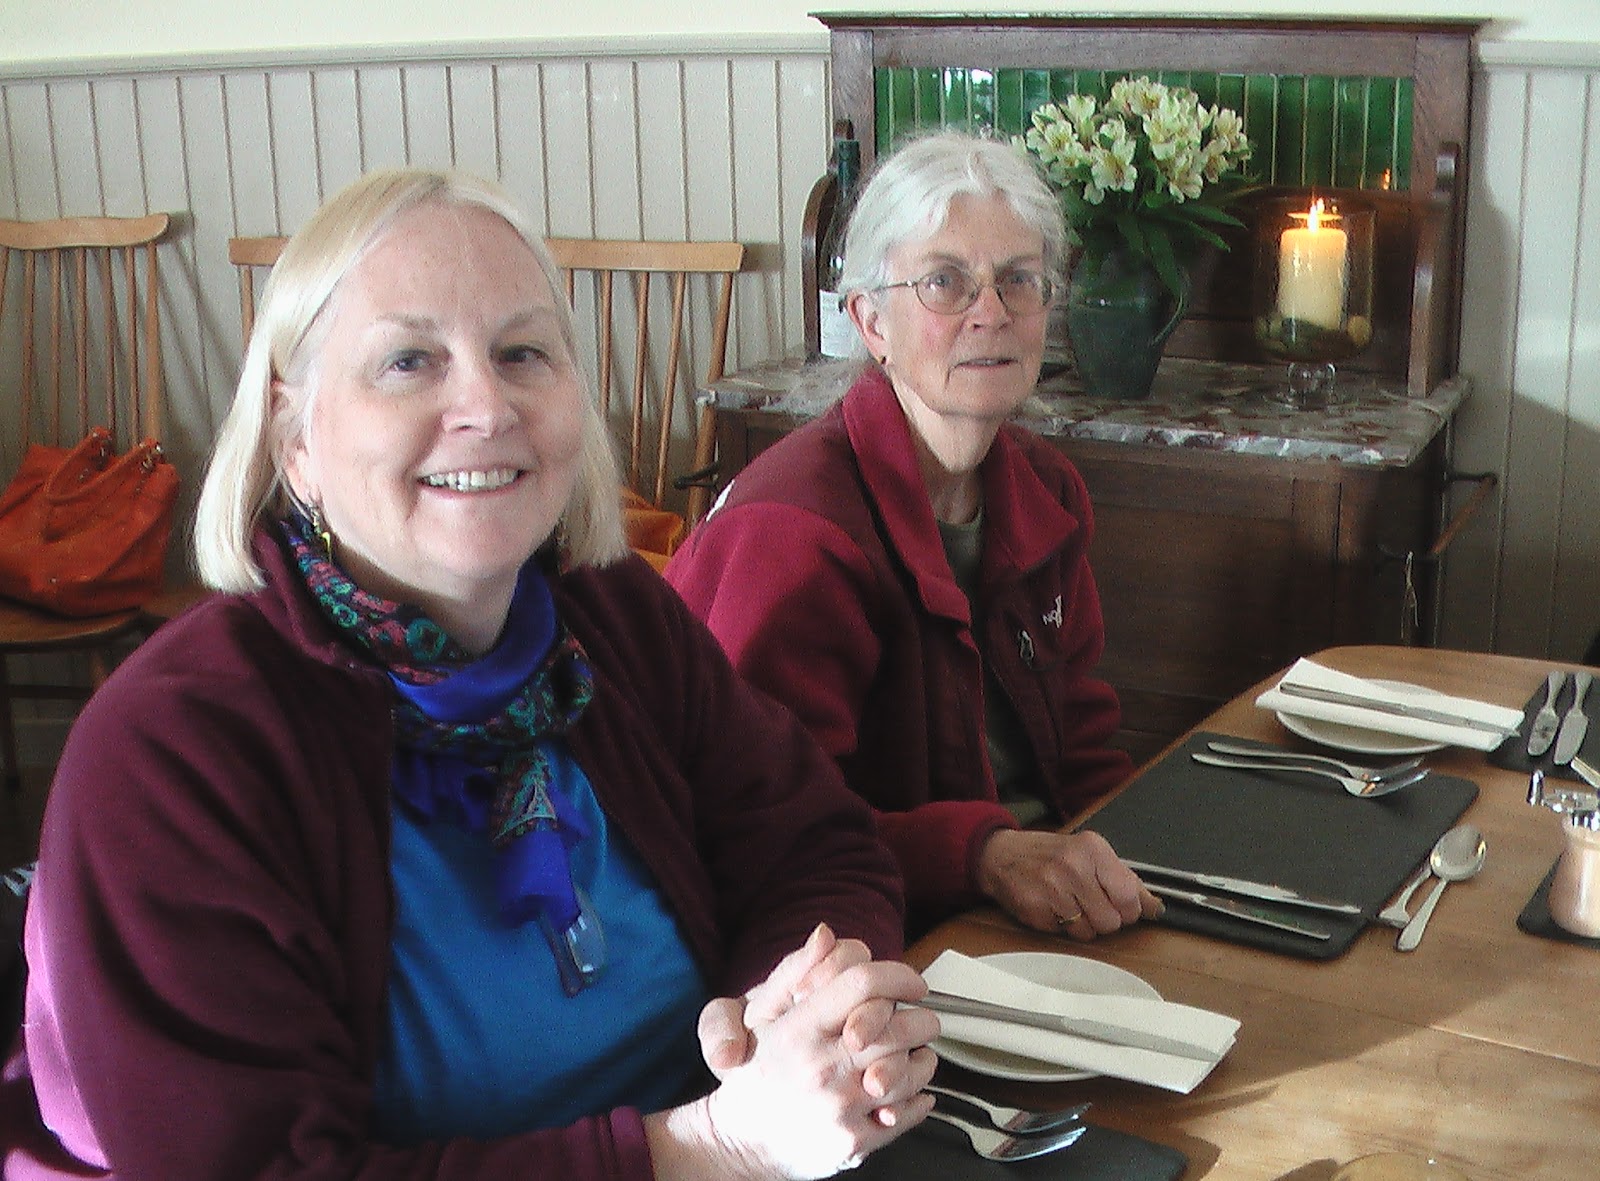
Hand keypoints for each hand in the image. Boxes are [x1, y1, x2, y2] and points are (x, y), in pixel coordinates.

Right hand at [680, 925, 938, 1179]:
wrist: (742, 1141)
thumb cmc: (757, 1070)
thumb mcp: (762, 1014)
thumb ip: (796, 970)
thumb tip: (825, 934)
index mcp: (798, 1029)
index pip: (862, 983)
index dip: (898, 976)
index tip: (914, 984)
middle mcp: (819, 1068)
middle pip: (896, 1027)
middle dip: (922, 1020)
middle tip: (924, 1020)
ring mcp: (837, 1109)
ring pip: (909, 1072)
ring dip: (923, 1059)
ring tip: (917, 1054)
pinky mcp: (852, 1143)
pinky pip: (907, 1114)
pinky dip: (919, 1099)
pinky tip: (910, 1091)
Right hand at [975, 828, 1162, 938]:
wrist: (1002, 855)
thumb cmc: (1051, 855)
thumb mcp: (1091, 855)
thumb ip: (1124, 880)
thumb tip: (1155, 908)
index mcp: (1093, 849)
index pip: (1130, 896)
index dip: (1128, 909)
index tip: (1119, 905)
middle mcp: (1073, 866)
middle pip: (1112, 920)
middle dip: (1105, 919)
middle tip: (1090, 904)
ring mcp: (1052, 888)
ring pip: (1090, 931)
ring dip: (1084, 925)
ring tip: (1070, 905)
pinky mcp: (1036, 909)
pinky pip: (1066, 935)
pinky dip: (1063, 927)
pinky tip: (1054, 908)